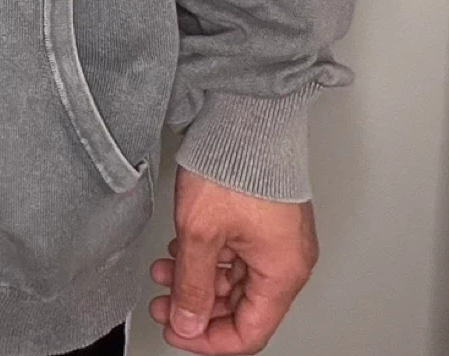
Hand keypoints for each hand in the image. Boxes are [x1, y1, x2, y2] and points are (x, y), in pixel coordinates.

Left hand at [147, 165, 318, 352]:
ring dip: (197, 280)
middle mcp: (286, 259)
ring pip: (234, 278)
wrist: (243, 115)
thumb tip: (187, 322)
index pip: (249, 332)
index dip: (209, 339)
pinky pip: (235, 252)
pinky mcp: (261, 218)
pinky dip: (206, 256)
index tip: (178, 331)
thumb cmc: (234, 164)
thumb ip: (193, 284)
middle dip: (197, 307)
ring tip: (163, 273)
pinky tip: (179, 252)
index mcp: (283, 272)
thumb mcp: (201, 232)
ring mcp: (275, 237)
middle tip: (162, 304)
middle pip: (241, 306)